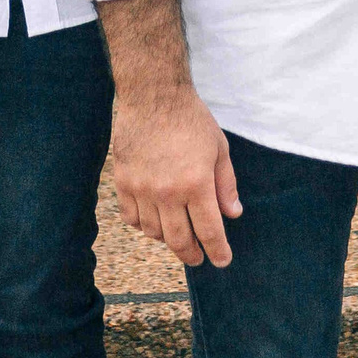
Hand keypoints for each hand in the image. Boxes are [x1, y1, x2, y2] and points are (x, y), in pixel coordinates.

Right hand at [111, 85, 241, 267]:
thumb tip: (233, 214)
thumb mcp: (219, 149)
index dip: (217, 250)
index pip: (209, 230)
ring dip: (168, 239)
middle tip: (199, 259)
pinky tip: (154, 219)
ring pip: (153, 232)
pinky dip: (143, 225)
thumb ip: (226, 185)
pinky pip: (131, 218)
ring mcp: (142, 189)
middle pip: (179, 240)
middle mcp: (168, 192)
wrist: (153, 96)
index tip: (222, 261)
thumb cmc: (191, 120)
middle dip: (192, 254)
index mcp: (196, 183)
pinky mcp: (124, 182)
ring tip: (178, 234)